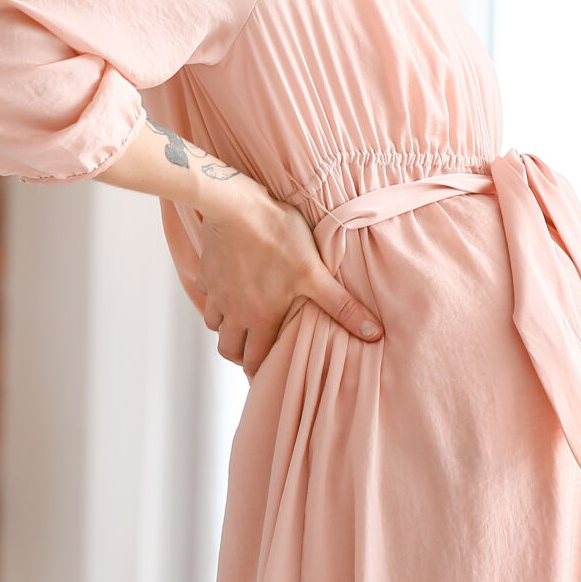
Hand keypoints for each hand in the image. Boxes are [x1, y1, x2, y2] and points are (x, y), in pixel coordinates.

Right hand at [194, 192, 384, 376]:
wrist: (236, 205)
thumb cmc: (276, 237)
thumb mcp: (315, 274)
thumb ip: (342, 306)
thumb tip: (375, 335)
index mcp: (259, 318)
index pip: (253, 360)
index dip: (259, 371)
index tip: (266, 375)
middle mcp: (233, 311)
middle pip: (228, 349)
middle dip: (240, 354)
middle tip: (254, 352)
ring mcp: (217, 291)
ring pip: (214, 323)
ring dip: (226, 327)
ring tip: (242, 322)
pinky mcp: (207, 269)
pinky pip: (205, 292)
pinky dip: (215, 296)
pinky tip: (227, 286)